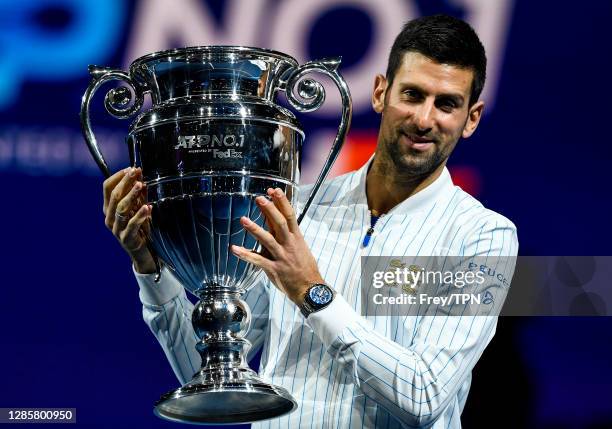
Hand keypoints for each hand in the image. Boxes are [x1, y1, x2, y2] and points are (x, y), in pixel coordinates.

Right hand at [102, 167, 155, 273]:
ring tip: (141, 186)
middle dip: (125, 182)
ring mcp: (116, 229)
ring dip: (131, 195)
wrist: (143, 252)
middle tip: (136, 172)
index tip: (131, 168)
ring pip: (121, 209)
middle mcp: (109, 218)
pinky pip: (132, 225)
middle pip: (114, 196)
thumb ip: (139, 194)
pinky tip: (148, 208)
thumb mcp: (138, 208)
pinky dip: (140, 215)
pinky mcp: (126, 239)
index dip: (118, 177)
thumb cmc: (140, 228)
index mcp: (109, 208)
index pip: (107, 188)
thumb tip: (141, 175)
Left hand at [230, 188, 324, 304]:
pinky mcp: (274, 269)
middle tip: (259, 198)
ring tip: (243, 219)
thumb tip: (277, 220)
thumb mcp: (300, 247)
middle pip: (279, 223)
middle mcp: (289, 245)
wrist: (309, 289)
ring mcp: (281, 256)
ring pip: (268, 240)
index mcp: (296, 238)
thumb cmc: (304, 268)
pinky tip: (234, 248)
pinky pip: (258, 260)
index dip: (281, 202)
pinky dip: (245, 254)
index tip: (273, 190)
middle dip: (270, 209)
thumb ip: (287, 234)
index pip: (289, 215)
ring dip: (255, 229)